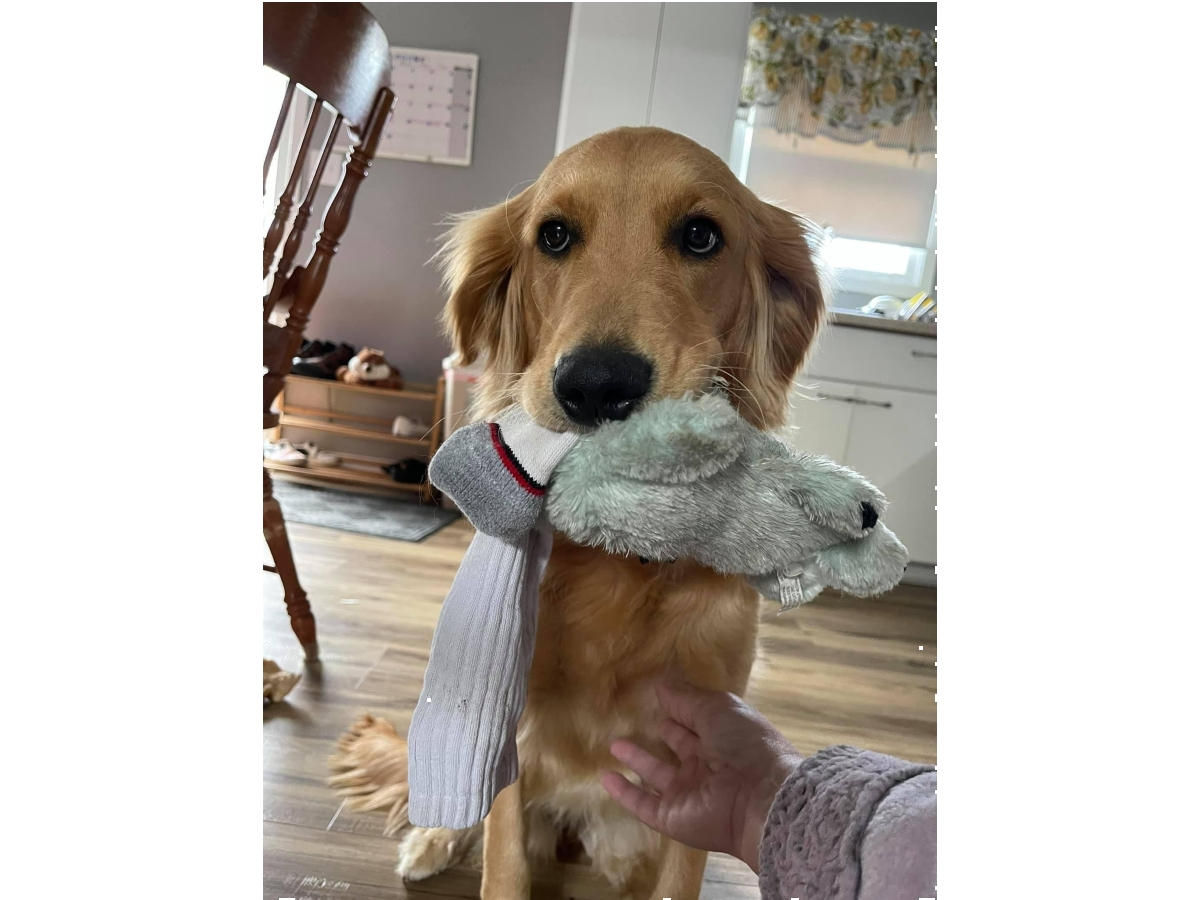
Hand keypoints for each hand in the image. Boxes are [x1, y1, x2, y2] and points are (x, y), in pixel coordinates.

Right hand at [600, 681, 801, 871]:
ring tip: (614, 744)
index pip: (694, 720)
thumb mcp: (717, 708)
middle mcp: (704, 764)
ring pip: (657, 774)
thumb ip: (685, 698)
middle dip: (663, 732)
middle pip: (678, 746)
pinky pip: (643, 804)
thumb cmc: (743, 744)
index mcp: (721, 736)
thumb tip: (659, 685)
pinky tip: (606, 778)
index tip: (656, 695)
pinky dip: (625, 793)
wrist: (759, 799)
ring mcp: (687, 792)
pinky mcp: (672, 817)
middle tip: (636, 718)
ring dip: (637, 760)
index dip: (678, 708)